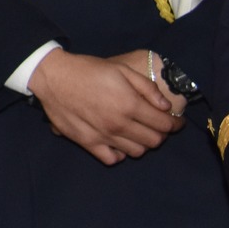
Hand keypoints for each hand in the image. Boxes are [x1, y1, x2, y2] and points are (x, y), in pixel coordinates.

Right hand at [28, 49, 181, 164]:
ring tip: (137, 132)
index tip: (176, 121)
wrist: (53, 76)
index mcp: (130, 105)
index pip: (165, 125)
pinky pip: (112, 158)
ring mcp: (102, 136)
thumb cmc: (88, 70)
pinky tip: (118, 142)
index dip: (175, 124)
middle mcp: (119, 124)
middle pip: (154, 141)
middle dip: (161, 133)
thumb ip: (147, 88)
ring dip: (142, 143)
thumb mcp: (121, 69)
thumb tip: (165, 107)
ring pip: (136, 152)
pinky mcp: (87, 142)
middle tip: (156, 125)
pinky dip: (120, 154)